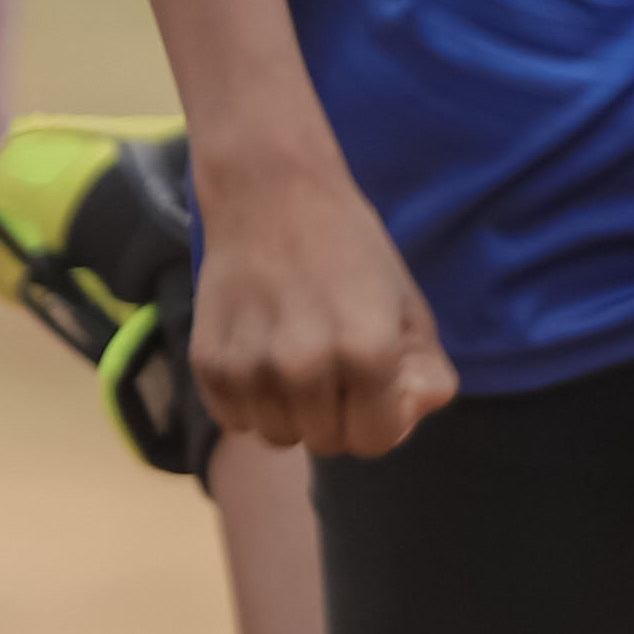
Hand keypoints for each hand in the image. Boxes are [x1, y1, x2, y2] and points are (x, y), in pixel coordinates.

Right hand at [188, 146, 459, 456]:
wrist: (269, 190)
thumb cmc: (349, 247)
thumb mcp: (407, 302)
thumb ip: (426, 368)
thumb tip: (418, 409)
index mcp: (366, 352)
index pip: (376, 442)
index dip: (379, 418)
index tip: (371, 385)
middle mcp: (305, 367)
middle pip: (327, 443)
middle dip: (337, 414)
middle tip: (332, 361)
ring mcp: (251, 368)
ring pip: (278, 436)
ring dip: (291, 410)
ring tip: (294, 353)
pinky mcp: (208, 363)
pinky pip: (235, 419)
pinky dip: (250, 399)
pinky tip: (260, 349)